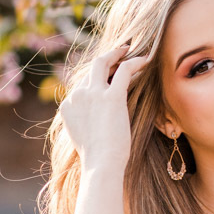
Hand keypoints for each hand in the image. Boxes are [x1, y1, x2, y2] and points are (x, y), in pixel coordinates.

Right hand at [59, 43, 149, 171]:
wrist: (102, 164)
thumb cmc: (98, 158)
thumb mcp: (85, 137)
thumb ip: (87, 122)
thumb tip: (97, 119)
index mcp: (68, 106)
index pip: (83, 84)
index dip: (98, 78)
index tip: (111, 74)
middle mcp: (77, 96)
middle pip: (90, 69)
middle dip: (105, 58)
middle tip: (119, 51)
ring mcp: (93, 94)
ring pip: (102, 62)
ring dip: (117, 53)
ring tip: (130, 49)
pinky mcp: (111, 96)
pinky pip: (124, 70)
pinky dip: (135, 62)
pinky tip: (146, 59)